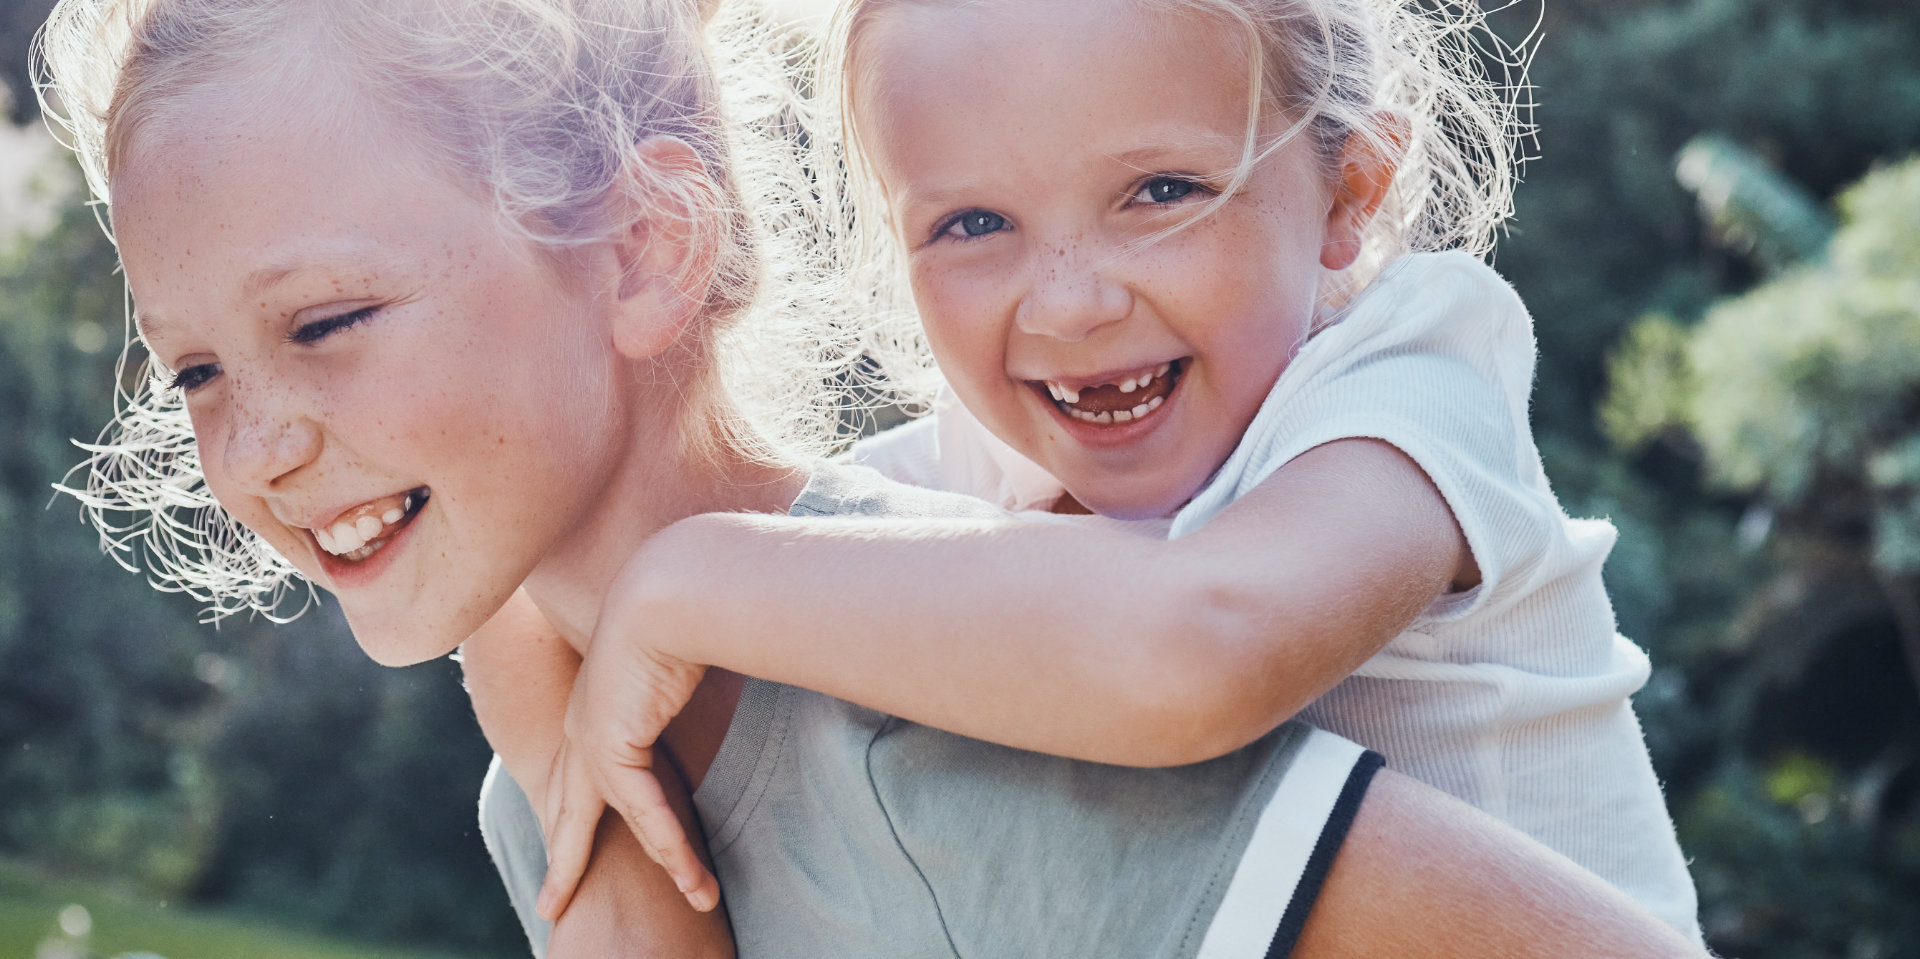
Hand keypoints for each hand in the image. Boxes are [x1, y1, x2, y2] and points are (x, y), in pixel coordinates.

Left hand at [535, 635, 715, 919]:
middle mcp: (583, 728)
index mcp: (593, 707)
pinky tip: (688, 873)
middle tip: (551, 903)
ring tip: (693, 899)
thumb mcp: (671, 658)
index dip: (571, 815)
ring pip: (618, 821)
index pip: (580, 776)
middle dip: (564, 860)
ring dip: (666, 863)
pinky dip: (670, 842)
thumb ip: (675, 684)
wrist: (666, 590)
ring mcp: (592, 739)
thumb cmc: (677, 612)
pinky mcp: (612, 745)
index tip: (564, 845)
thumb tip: (695, 679)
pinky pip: (645, 809)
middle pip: (570, 811)